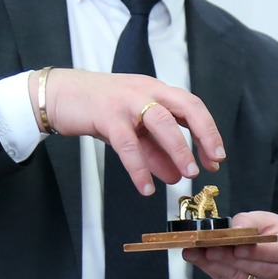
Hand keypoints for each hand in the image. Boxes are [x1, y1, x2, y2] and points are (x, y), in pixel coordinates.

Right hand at [42, 69, 225, 193]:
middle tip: (213, 163)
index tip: (216, 158)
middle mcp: (147, 91)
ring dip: (179, 149)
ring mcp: (128, 100)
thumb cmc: (99, 109)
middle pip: (187, 107)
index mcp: (157, 91)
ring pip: (162, 122)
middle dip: (205, 135)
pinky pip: (128, 144)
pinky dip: (139, 167)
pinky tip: (146, 187)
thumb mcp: (133, 128)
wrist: (60, 94)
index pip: (193, 107)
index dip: (209, 132)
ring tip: (187, 175)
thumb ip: (155, 150)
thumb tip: (177, 175)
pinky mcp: (107, 115)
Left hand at [184, 211, 277, 278]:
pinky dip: (215, 273)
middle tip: (206, 248)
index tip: (236, 247)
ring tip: (196, 253)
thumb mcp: (265, 219)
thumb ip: (249, 221)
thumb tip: (234, 229)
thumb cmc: (273, 234)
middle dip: (228, 258)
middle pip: (256, 268)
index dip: (256, 252)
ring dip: (216, 266)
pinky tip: (202, 262)